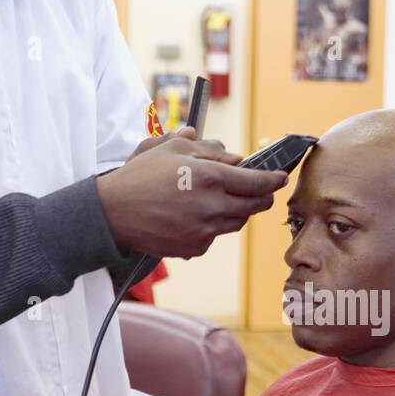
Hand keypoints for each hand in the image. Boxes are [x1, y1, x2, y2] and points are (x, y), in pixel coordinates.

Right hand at [96, 131, 288, 257]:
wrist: (113, 213)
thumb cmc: (140, 176)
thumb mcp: (171, 148)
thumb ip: (206, 149)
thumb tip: (233, 156)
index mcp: (211, 177)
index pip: (258, 182)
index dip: (274, 179)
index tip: (282, 177)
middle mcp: (213, 206)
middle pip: (256, 205)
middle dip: (263, 196)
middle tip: (261, 189)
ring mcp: (206, 230)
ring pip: (238, 222)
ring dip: (239, 210)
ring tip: (225, 199)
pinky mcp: (196, 247)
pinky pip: (216, 235)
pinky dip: (214, 225)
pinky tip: (197, 215)